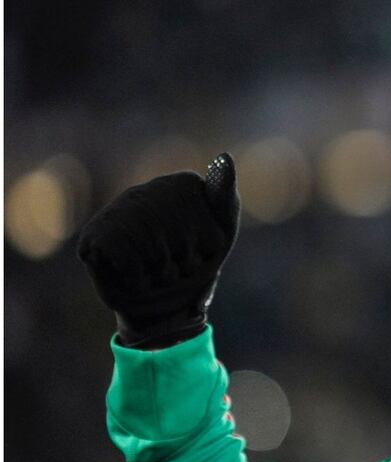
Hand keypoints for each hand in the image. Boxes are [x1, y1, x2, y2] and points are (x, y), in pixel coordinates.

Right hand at [77, 153, 240, 348]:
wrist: (163, 303)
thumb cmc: (196, 265)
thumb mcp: (220, 234)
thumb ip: (223, 198)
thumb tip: (225, 158)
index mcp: (183, 185)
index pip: (210, 229)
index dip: (210, 249)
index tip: (204, 250)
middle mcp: (146, 191)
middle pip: (182, 241)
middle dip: (184, 265)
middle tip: (177, 266)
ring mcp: (117, 213)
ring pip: (156, 253)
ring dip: (162, 274)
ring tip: (157, 270)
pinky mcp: (94, 238)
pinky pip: (130, 264)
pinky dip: (139, 281)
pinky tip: (134, 275)